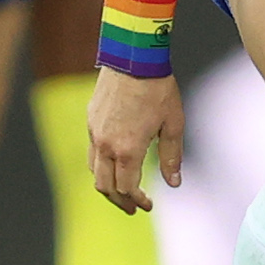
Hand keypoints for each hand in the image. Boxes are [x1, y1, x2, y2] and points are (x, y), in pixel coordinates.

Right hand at [86, 67, 181, 214]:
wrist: (133, 56)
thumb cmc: (158, 88)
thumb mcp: (173, 124)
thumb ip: (171, 157)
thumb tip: (174, 183)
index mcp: (128, 150)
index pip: (127, 189)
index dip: (137, 201)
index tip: (148, 205)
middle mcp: (106, 145)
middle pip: (105, 186)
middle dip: (119, 202)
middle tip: (133, 208)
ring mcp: (95, 132)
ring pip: (94, 171)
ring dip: (108, 185)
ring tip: (122, 190)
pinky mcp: (91, 119)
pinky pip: (91, 151)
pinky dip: (102, 165)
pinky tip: (115, 162)